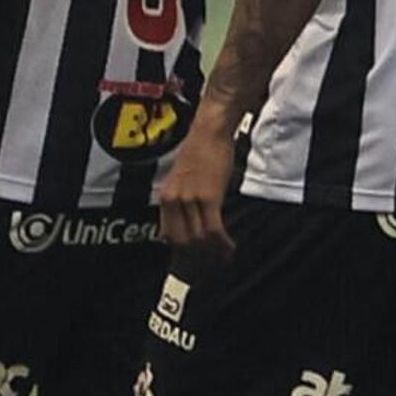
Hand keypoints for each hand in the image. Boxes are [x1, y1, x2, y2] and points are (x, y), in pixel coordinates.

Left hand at [159, 119, 239, 257]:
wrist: (210, 133)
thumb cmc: (201, 152)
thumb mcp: (182, 180)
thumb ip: (182, 201)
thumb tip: (191, 223)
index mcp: (165, 198)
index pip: (169, 236)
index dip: (183, 253)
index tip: (197, 260)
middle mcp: (174, 201)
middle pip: (183, 241)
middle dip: (199, 257)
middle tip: (214, 263)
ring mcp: (190, 200)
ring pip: (199, 238)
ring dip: (213, 253)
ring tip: (225, 257)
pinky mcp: (208, 197)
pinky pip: (213, 229)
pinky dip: (222, 243)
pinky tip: (230, 247)